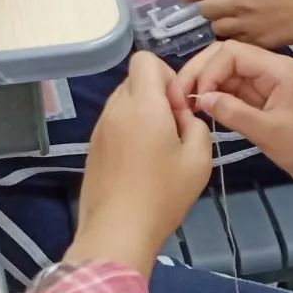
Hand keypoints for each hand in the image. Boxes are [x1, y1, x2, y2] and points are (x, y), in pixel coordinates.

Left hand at [66, 52, 211, 277]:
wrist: (117, 233)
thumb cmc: (163, 194)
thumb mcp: (199, 158)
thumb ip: (197, 125)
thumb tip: (181, 118)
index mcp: (142, 104)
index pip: (145, 60)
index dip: (167, 76)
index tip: (177, 108)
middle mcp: (115, 109)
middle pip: (135, 80)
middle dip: (158, 95)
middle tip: (172, 131)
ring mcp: (99, 129)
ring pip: (124, 102)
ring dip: (144, 113)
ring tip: (157, 150)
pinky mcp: (92, 148)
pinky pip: (115, 123)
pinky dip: (130, 130)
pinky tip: (140, 164)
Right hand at [177, 41, 292, 244]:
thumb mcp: (269, 132)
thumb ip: (233, 112)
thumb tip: (200, 98)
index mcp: (278, 69)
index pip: (232, 52)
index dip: (208, 70)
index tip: (195, 98)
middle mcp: (272, 69)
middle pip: (227, 57)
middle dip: (201, 73)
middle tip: (181, 98)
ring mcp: (268, 84)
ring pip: (229, 74)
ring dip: (207, 85)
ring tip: (188, 105)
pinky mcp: (265, 100)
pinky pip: (236, 90)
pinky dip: (218, 97)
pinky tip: (204, 110)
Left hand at [182, 0, 292, 48]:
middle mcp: (239, 3)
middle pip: (206, 11)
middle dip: (204, 7)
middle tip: (208, 5)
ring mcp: (248, 25)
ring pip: (217, 28)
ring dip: (217, 22)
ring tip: (224, 18)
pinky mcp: (258, 42)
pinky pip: (234, 41)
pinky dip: (232, 36)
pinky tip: (239, 30)